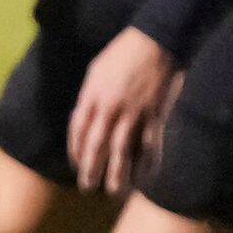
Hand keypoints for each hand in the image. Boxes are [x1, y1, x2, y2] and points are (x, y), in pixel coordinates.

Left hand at [68, 27, 179, 195]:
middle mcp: (111, 108)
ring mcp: (135, 113)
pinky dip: (147, 162)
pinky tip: (145, 176)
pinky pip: (151, 143)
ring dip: (117, 173)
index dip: (76, 150)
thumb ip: (89, 97)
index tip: (76, 164)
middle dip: (91, 168)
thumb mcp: (95, 72)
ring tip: (113, 190)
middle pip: (97, 145)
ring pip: (123, 150)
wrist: (155, 41)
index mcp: (92, 95)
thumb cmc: (121, 54)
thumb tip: (84, 118)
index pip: (78, 130)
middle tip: (87, 186)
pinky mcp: (156, 114)